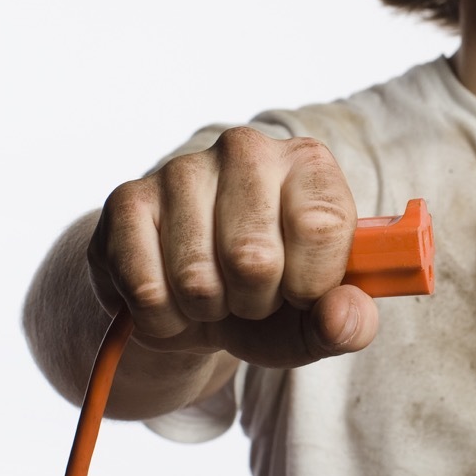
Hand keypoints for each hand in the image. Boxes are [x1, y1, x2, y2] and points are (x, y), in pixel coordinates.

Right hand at [88, 126, 378, 367]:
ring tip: (213, 293)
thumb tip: (346, 316)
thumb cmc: (270, 301)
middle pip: (254, 257)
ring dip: (206, 310)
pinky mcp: (127, 200)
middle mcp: (247, 150)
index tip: (300, 292)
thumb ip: (348, 324)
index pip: (322, 227)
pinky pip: (146, 289)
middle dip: (253, 302)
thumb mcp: (317, 321)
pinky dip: (162, 317)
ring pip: (196, 278)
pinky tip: (172, 295)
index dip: (310, 283)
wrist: (192, 301)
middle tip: (250, 294)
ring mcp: (182, 168)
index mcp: (310, 165)